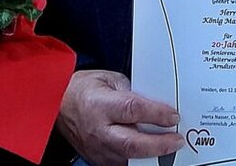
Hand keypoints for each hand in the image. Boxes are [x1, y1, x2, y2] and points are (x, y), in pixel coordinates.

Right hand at [55, 69, 183, 165]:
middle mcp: (98, 130)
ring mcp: (98, 148)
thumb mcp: (109, 78)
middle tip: (177, 140)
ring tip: (169, 146)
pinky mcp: (98, 159)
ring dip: (152, 154)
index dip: (156, 114)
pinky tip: (151, 152)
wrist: (58, 105)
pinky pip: (122, 162)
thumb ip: (132, 90)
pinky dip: (139, 159)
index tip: (173, 116)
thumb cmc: (83, 88)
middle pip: (132, 143)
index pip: (133, 110)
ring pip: (128, 158)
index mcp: (100, 104)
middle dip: (159, 144)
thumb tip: (155, 101)